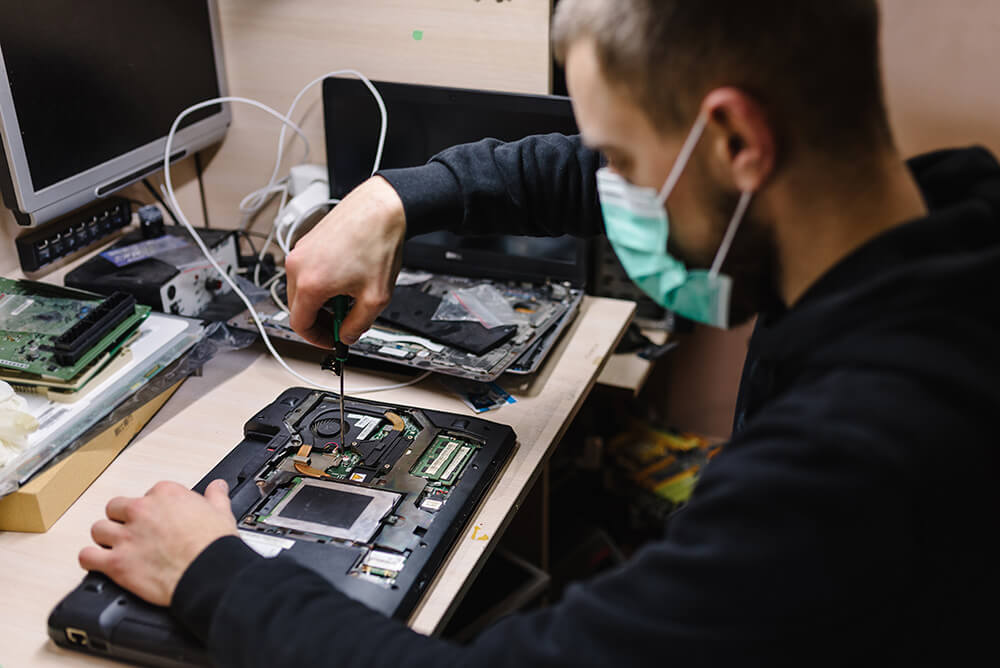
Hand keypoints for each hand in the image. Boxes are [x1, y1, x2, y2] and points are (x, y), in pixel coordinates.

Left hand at [79, 479, 237, 606]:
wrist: (209, 572)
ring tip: (116, 547)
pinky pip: (88, 556)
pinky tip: (99, 563)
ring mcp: (126, 537)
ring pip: (98, 529)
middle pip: (116, 508)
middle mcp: (141, 511)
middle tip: (135, 532)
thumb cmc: (214, 545)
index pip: (148, 495)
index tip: (159, 520)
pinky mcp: (117, 563)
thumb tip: (217, 487)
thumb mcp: (221, 512)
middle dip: (123, 519)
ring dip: (105, 538)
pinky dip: (91, 560)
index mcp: (165, 495)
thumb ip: (215, 496)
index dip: (153, 509)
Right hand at [285, 176, 406, 347]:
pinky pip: (307, 272)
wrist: (382, 207)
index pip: (299, 325)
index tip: (331, 340)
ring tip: (350, 295)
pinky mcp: (308, 241)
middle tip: (343, 321)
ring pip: (302, 290)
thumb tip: (346, 335)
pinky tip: (347, 277)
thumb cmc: (377, 242)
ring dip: (322, 300)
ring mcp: (301, 251)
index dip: (317, 339)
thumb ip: (357, 325)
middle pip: (298, 308)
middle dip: (320, 320)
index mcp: (310, 283)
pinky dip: (322, 282)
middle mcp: (298, 266)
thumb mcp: (375, 298)